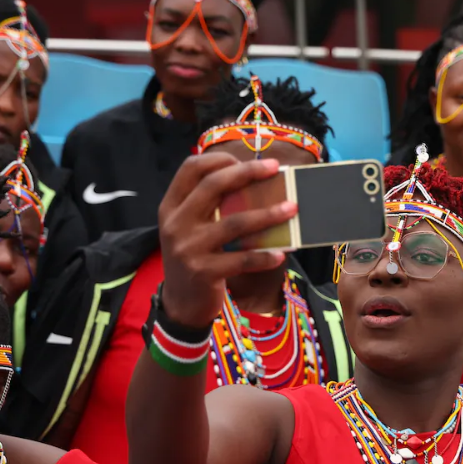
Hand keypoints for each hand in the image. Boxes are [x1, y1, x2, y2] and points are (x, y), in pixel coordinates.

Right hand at [158, 154, 296, 328]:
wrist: (180, 304)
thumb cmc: (194, 258)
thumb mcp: (189, 229)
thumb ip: (208, 206)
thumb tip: (255, 184)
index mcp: (171, 207)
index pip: (191, 168)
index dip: (219, 159)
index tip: (245, 159)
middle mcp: (176, 223)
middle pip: (213, 186)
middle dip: (247, 173)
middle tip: (274, 169)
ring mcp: (188, 248)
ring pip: (235, 222)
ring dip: (268, 214)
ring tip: (291, 209)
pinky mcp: (203, 272)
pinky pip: (242, 259)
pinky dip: (264, 256)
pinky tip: (281, 253)